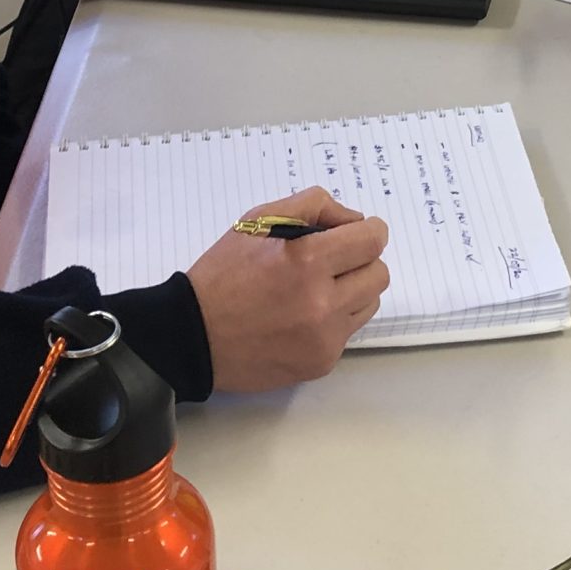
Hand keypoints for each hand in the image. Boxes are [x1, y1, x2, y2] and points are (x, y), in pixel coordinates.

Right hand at [185, 188, 389, 392]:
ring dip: (352, 291)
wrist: (191, 336)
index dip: (370, 231)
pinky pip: (347, 333)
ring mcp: (324, 338)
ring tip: (316, 290)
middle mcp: (322, 302)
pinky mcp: (321, 363)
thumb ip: (312, 206)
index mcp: (307, 260)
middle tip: (333, 261)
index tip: (356, 233)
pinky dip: (333, 321)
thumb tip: (354, 220)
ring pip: (369, 304)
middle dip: (361, 261)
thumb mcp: (257, 220)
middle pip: (379, 274)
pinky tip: (301, 318)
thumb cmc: (223, 273)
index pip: (373, 241)